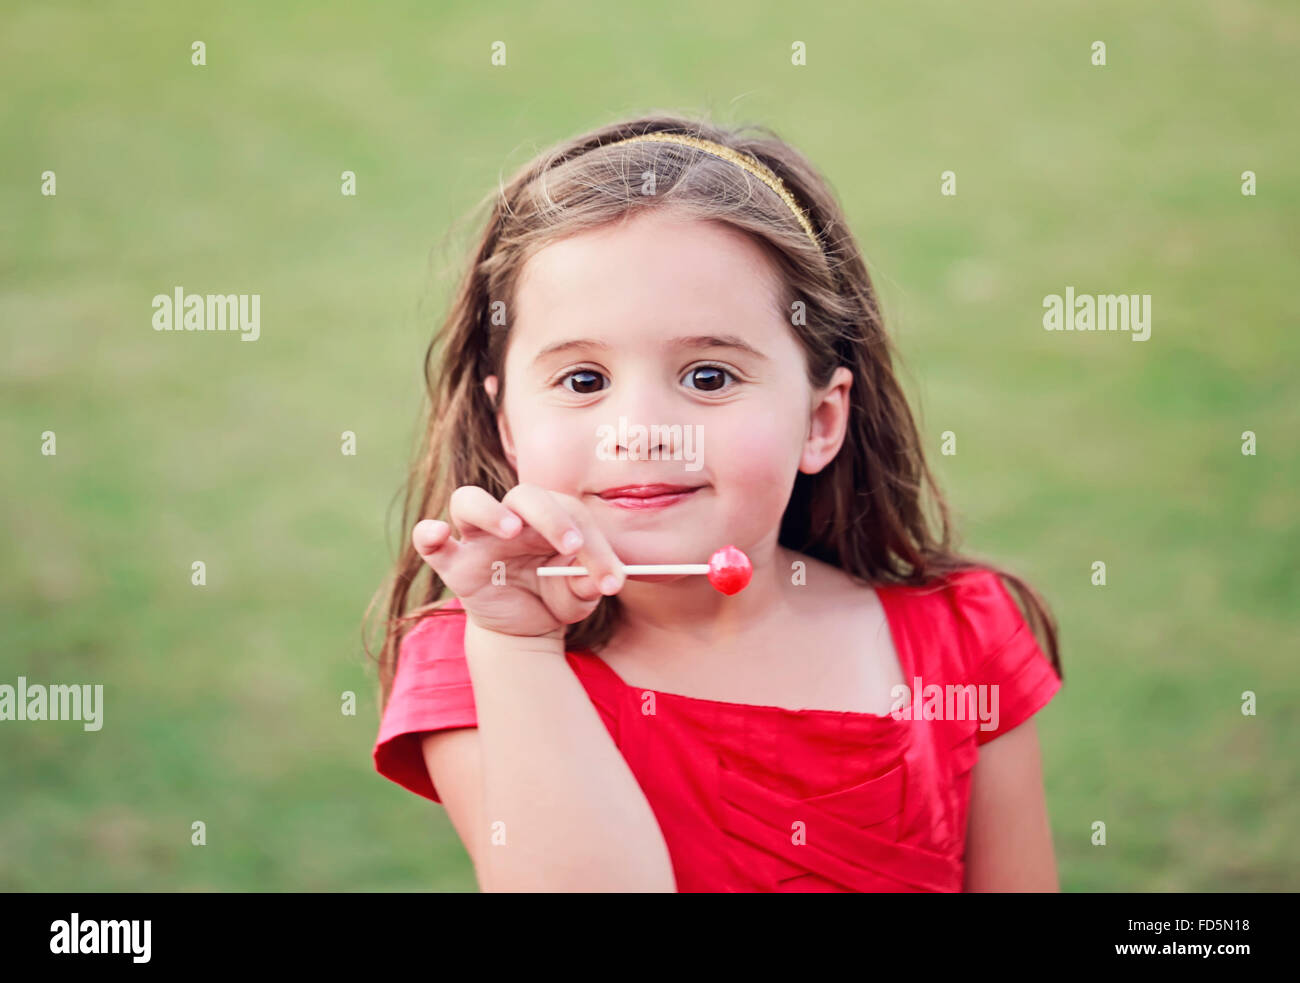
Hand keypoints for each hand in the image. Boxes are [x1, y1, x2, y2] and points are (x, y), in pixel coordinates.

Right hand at [412, 483, 626, 638]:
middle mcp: (513, 520)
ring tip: (512, 531)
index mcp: (549, 519)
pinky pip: (429, 541)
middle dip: (552, 517)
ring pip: (469, 501)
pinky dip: (429, 533)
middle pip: (524, 496)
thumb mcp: (579, 595)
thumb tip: (603, 580)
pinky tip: (437, 534)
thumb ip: (589, 584)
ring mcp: (478, 539)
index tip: (613, 579)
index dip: (596, 545)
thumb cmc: (556, 597)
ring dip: (490, 511)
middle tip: (572, 546)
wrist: (527, 629)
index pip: (571, 513)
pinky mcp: (454, 564)